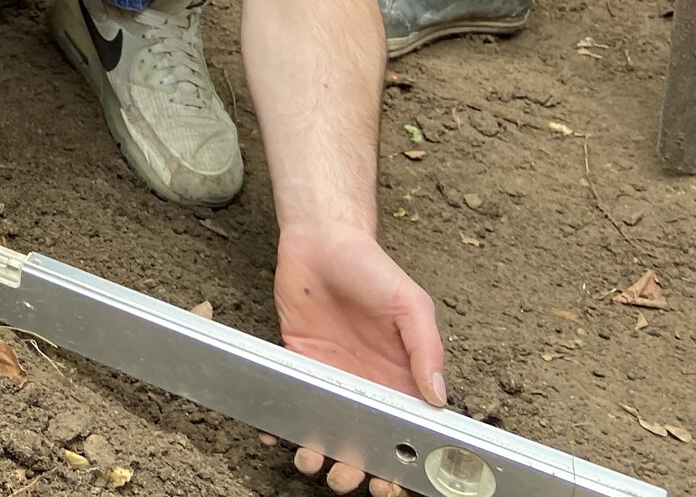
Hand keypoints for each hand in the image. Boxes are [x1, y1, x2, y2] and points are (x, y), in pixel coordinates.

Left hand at [264, 225, 446, 495]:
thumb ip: (426, 350)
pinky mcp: (298, 362)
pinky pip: (292, 399)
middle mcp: (368, 384)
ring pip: (327, 428)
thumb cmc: (372, 270)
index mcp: (402, 377)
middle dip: (357, 468)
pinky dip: (281, 422)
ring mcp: (332, 376)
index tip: (395, 486)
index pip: (407, 430)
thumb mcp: (410, 305)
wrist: (323, 240)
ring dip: (319, 453)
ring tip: (312, 461)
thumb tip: (438, 398)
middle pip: (364, 441)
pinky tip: (274, 435)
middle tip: (347, 478)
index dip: (402, 463)